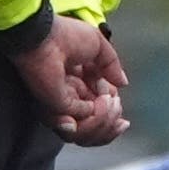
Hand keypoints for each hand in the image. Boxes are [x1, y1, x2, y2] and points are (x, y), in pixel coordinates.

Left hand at [5, 24, 119, 144]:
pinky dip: (96, 116)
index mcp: (78, 84)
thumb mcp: (98, 46)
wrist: (45, 35)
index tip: (118, 103)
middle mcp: (70, 99)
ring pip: (86, 134)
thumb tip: (123, 83)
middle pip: (92, 130)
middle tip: (116, 104)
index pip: (96, 112)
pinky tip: (102, 100)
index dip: (111, 114)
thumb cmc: (65, 35)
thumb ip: (112, 65)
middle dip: (111, 123)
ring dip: (105, 121)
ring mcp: (62, 106)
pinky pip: (79, 126)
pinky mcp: (56, 109)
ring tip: (110, 102)